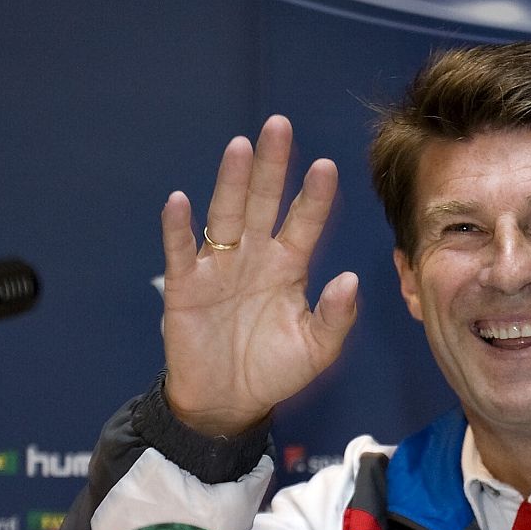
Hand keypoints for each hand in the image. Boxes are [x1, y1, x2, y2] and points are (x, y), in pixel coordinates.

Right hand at [159, 115, 357, 435]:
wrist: (228, 404)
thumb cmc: (274, 371)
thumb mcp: (316, 350)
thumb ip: (335, 317)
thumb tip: (351, 279)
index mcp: (288, 268)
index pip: (304, 223)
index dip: (314, 196)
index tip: (326, 166)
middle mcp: (254, 257)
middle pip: (262, 202)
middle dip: (271, 166)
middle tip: (279, 125)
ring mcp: (219, 267)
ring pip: (225, 215)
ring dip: (231, 182)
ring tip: (240, 147)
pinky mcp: (186, 285)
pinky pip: (182, 251)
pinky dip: (179, 227)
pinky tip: (180, 201)